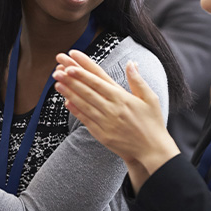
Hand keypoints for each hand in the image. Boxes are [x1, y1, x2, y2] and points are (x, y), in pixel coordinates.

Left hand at [53, 50, 178, 186]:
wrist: (152, 150)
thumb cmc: (152, 123)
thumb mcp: (150, 98)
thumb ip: (137, 80)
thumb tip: (131, 62)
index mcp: (123, 97)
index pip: (99, 79)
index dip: (83, 70)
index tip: (71, 61)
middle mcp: (112, 108)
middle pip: (87, 90)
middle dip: (71, 79)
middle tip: (57, 69)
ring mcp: (106, 122)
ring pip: (84, 104)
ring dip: (69, 93)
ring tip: (57, 82)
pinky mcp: (102, 135)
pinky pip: (86, 120)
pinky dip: (76, 111)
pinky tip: (66, 102)